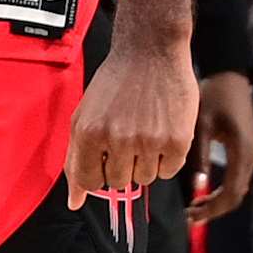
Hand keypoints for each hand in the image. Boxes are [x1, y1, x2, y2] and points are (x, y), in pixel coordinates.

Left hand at [65, 37, 198, 210]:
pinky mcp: (177, 140)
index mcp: (89, 133)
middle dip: (121, 165)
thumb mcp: (84, 115)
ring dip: (145, 161)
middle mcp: (118, 139)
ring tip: (145, 129)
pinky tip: (162, 130)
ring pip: (145, 178)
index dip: (97, 173)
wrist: (151, 50)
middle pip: (118, 182)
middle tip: (128, 136)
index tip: (104, 158)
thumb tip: (74, 202)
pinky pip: (169, 171)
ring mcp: (149, 141)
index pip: (88, 182)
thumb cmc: (115, 83)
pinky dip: (166, 157)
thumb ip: (76, 159)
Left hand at [186, 68, 252, 225]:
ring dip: (216, 202)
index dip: (212, 209)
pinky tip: (201, 193)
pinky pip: (235, 180)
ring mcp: (250, 155)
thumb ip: (199, 155)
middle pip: (236, 196)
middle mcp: (250, 157)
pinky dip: (220, 191)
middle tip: (189, 218)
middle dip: (213, 210)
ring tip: (192, 209)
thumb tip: (197, 186)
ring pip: (236, 190)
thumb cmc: (214, 96)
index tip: (192, 217)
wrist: (229, 76)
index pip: (231, 192)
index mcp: (242, 151)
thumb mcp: (202, 124)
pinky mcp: (245, 152)